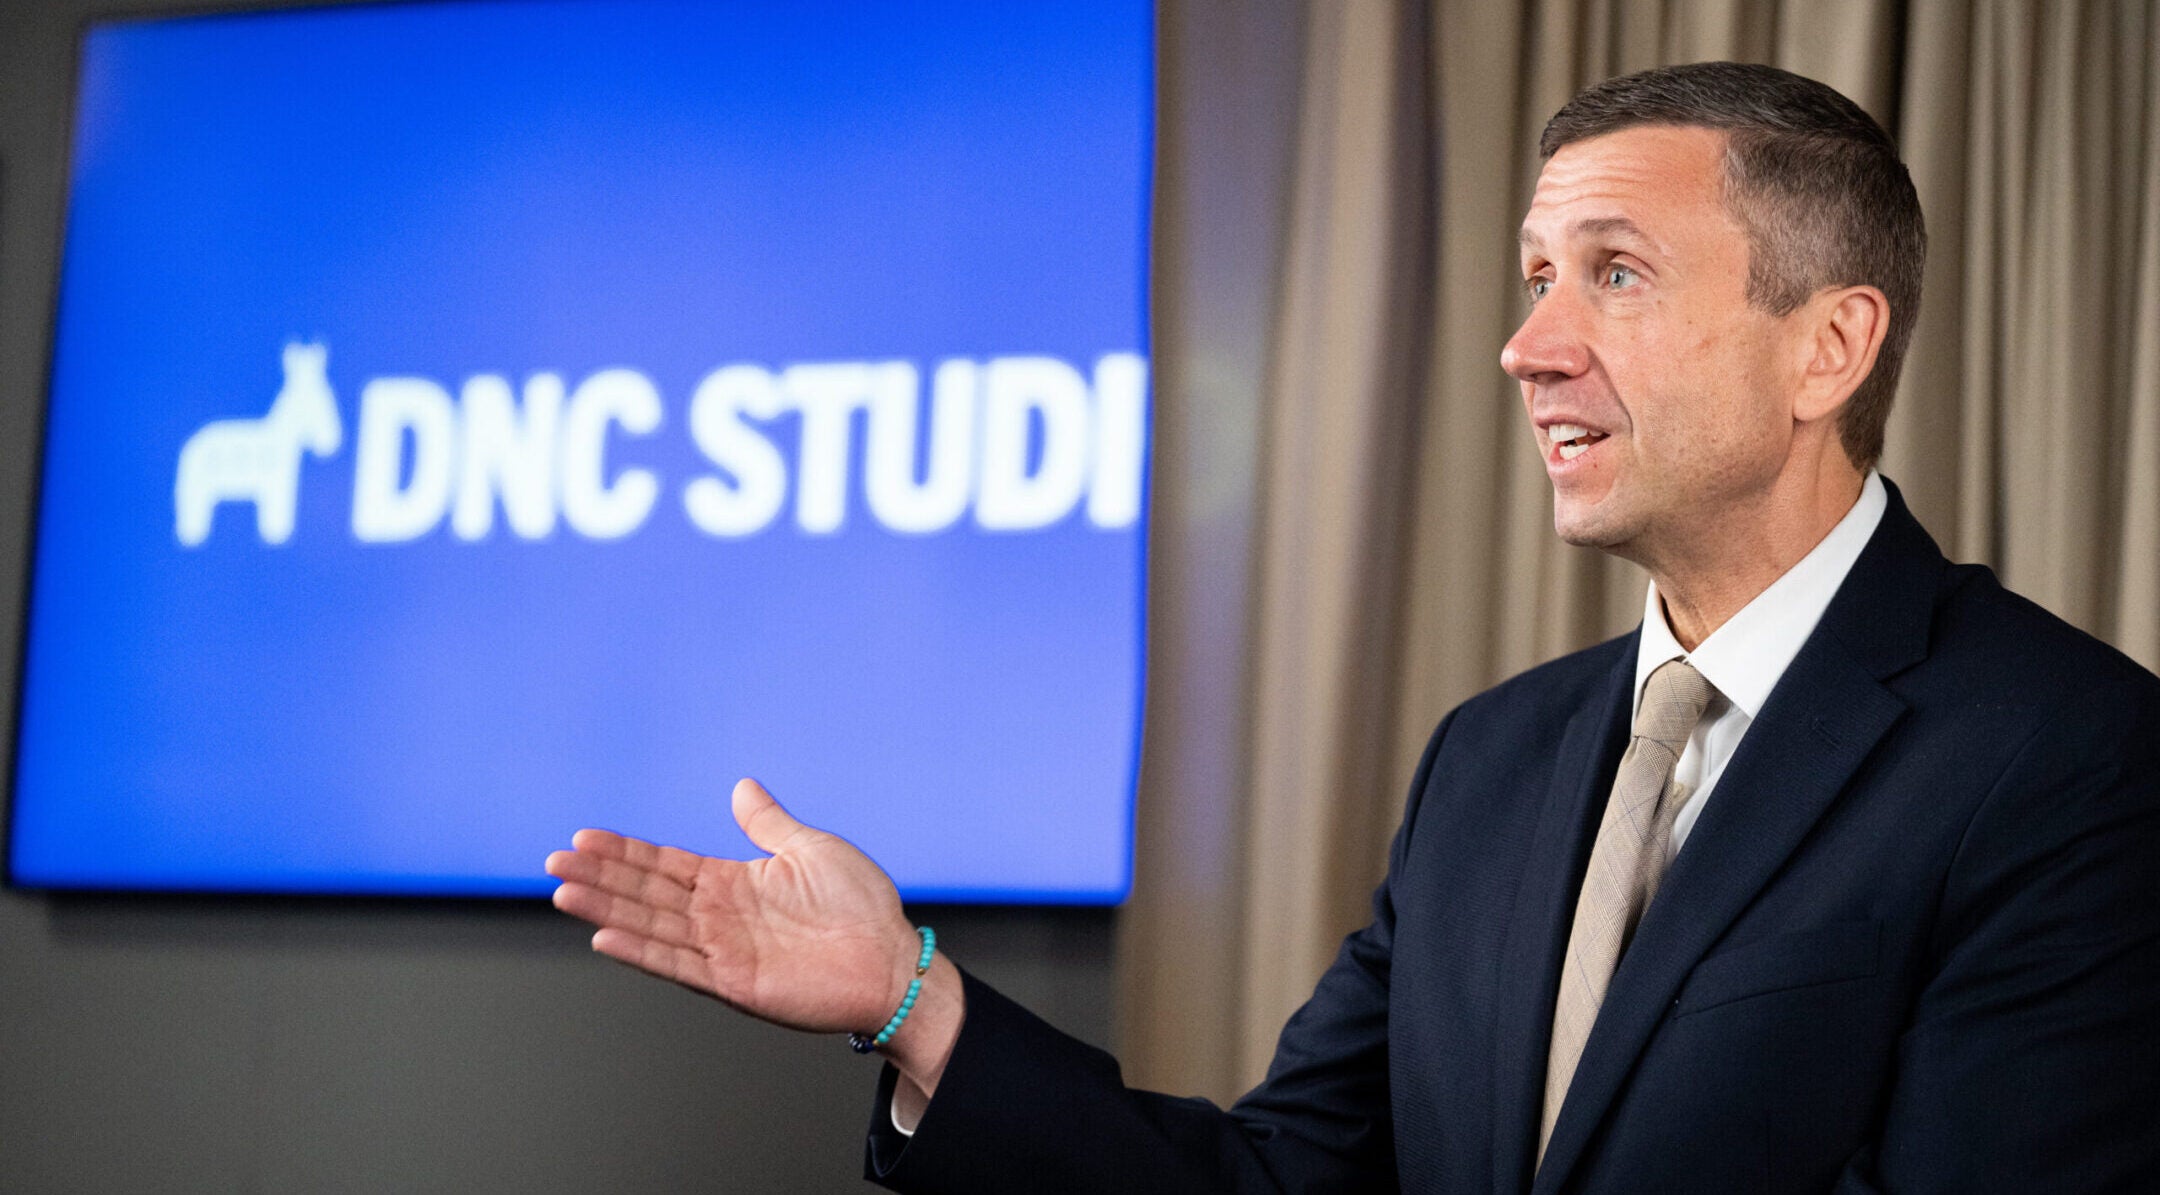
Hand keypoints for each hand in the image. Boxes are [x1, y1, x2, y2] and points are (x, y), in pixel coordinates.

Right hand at [544, 778, 943, 1042]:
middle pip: (646, 892)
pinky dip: (642, 951)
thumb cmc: (861, 907)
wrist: (893, 961)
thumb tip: (742, 787)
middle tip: (554, 862)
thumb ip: (768, 824)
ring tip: (563, 892)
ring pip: (651, 925)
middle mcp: (719, 917)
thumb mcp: (811, 848)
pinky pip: (679, 963)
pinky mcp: (734, 981)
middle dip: (600, 876)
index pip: (665, 864)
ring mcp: (723, 950)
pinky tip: (606, 937)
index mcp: (733, 883)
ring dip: (606, 909)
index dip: (624, 852)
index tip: (583, 838)